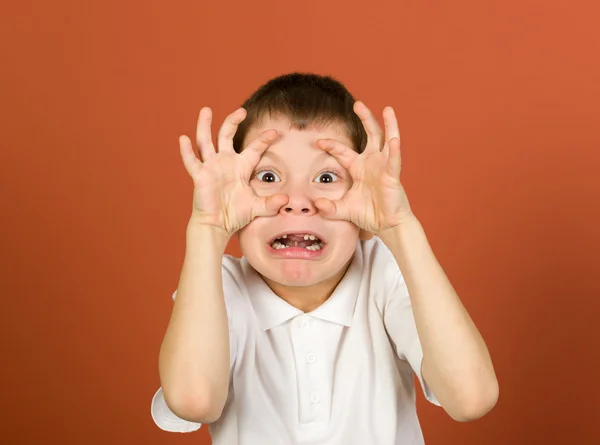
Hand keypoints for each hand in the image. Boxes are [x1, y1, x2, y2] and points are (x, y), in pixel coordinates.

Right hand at [179, 107, 288, 235]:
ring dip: (205, 125)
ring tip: (206, 110)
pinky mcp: (200, 176)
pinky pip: (192, 161)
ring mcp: (211, 167)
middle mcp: (225, 162)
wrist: (218, 225)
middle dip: (233, 122)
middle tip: (241, 110)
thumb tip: (286, 200)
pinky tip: (183, 139)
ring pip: (206, 141)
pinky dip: (186, 151)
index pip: (254, 149)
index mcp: (241, 166)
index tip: (275, 132)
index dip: (263, 140)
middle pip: (227, 135)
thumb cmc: (235, 215)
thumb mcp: (257, 207)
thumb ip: (271, 203)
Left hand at [314, 101, 414, 235]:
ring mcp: (384, 167)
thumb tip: (315, 204)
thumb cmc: (369, 214)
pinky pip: (394, 161)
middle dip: (364, 118)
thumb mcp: (343, 210)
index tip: (318, 141)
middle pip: (370, 135)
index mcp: (358, 167)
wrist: (387, 225)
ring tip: (388, 109)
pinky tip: (393, 141)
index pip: (343, 152)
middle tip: (357, 103)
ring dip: (388, 125)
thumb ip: (329, 208)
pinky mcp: (393, 176)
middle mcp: (372, 162)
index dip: (331, 145)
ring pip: (387, 140)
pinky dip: (394, 151)